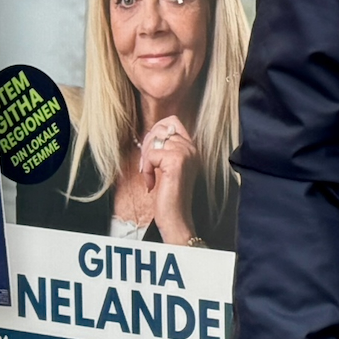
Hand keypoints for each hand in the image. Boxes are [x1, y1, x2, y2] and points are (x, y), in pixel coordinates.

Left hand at [138, 115, 197, 244]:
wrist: (176, 217)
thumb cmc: (169, 195)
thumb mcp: (168, 167)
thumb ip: (165, 149)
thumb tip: (151, 134)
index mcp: (192, 147)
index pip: (172, 121)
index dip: (156, 132)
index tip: (151, 153)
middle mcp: (192, 147)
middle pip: (160, 129)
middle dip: (147, 146)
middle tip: (147, 167)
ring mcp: (186, 153)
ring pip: (154, 140)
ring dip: (146, 159)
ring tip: (150, 175)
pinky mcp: (176, 161)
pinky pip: (151, 155)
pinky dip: (146, 169)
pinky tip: (151, 183)